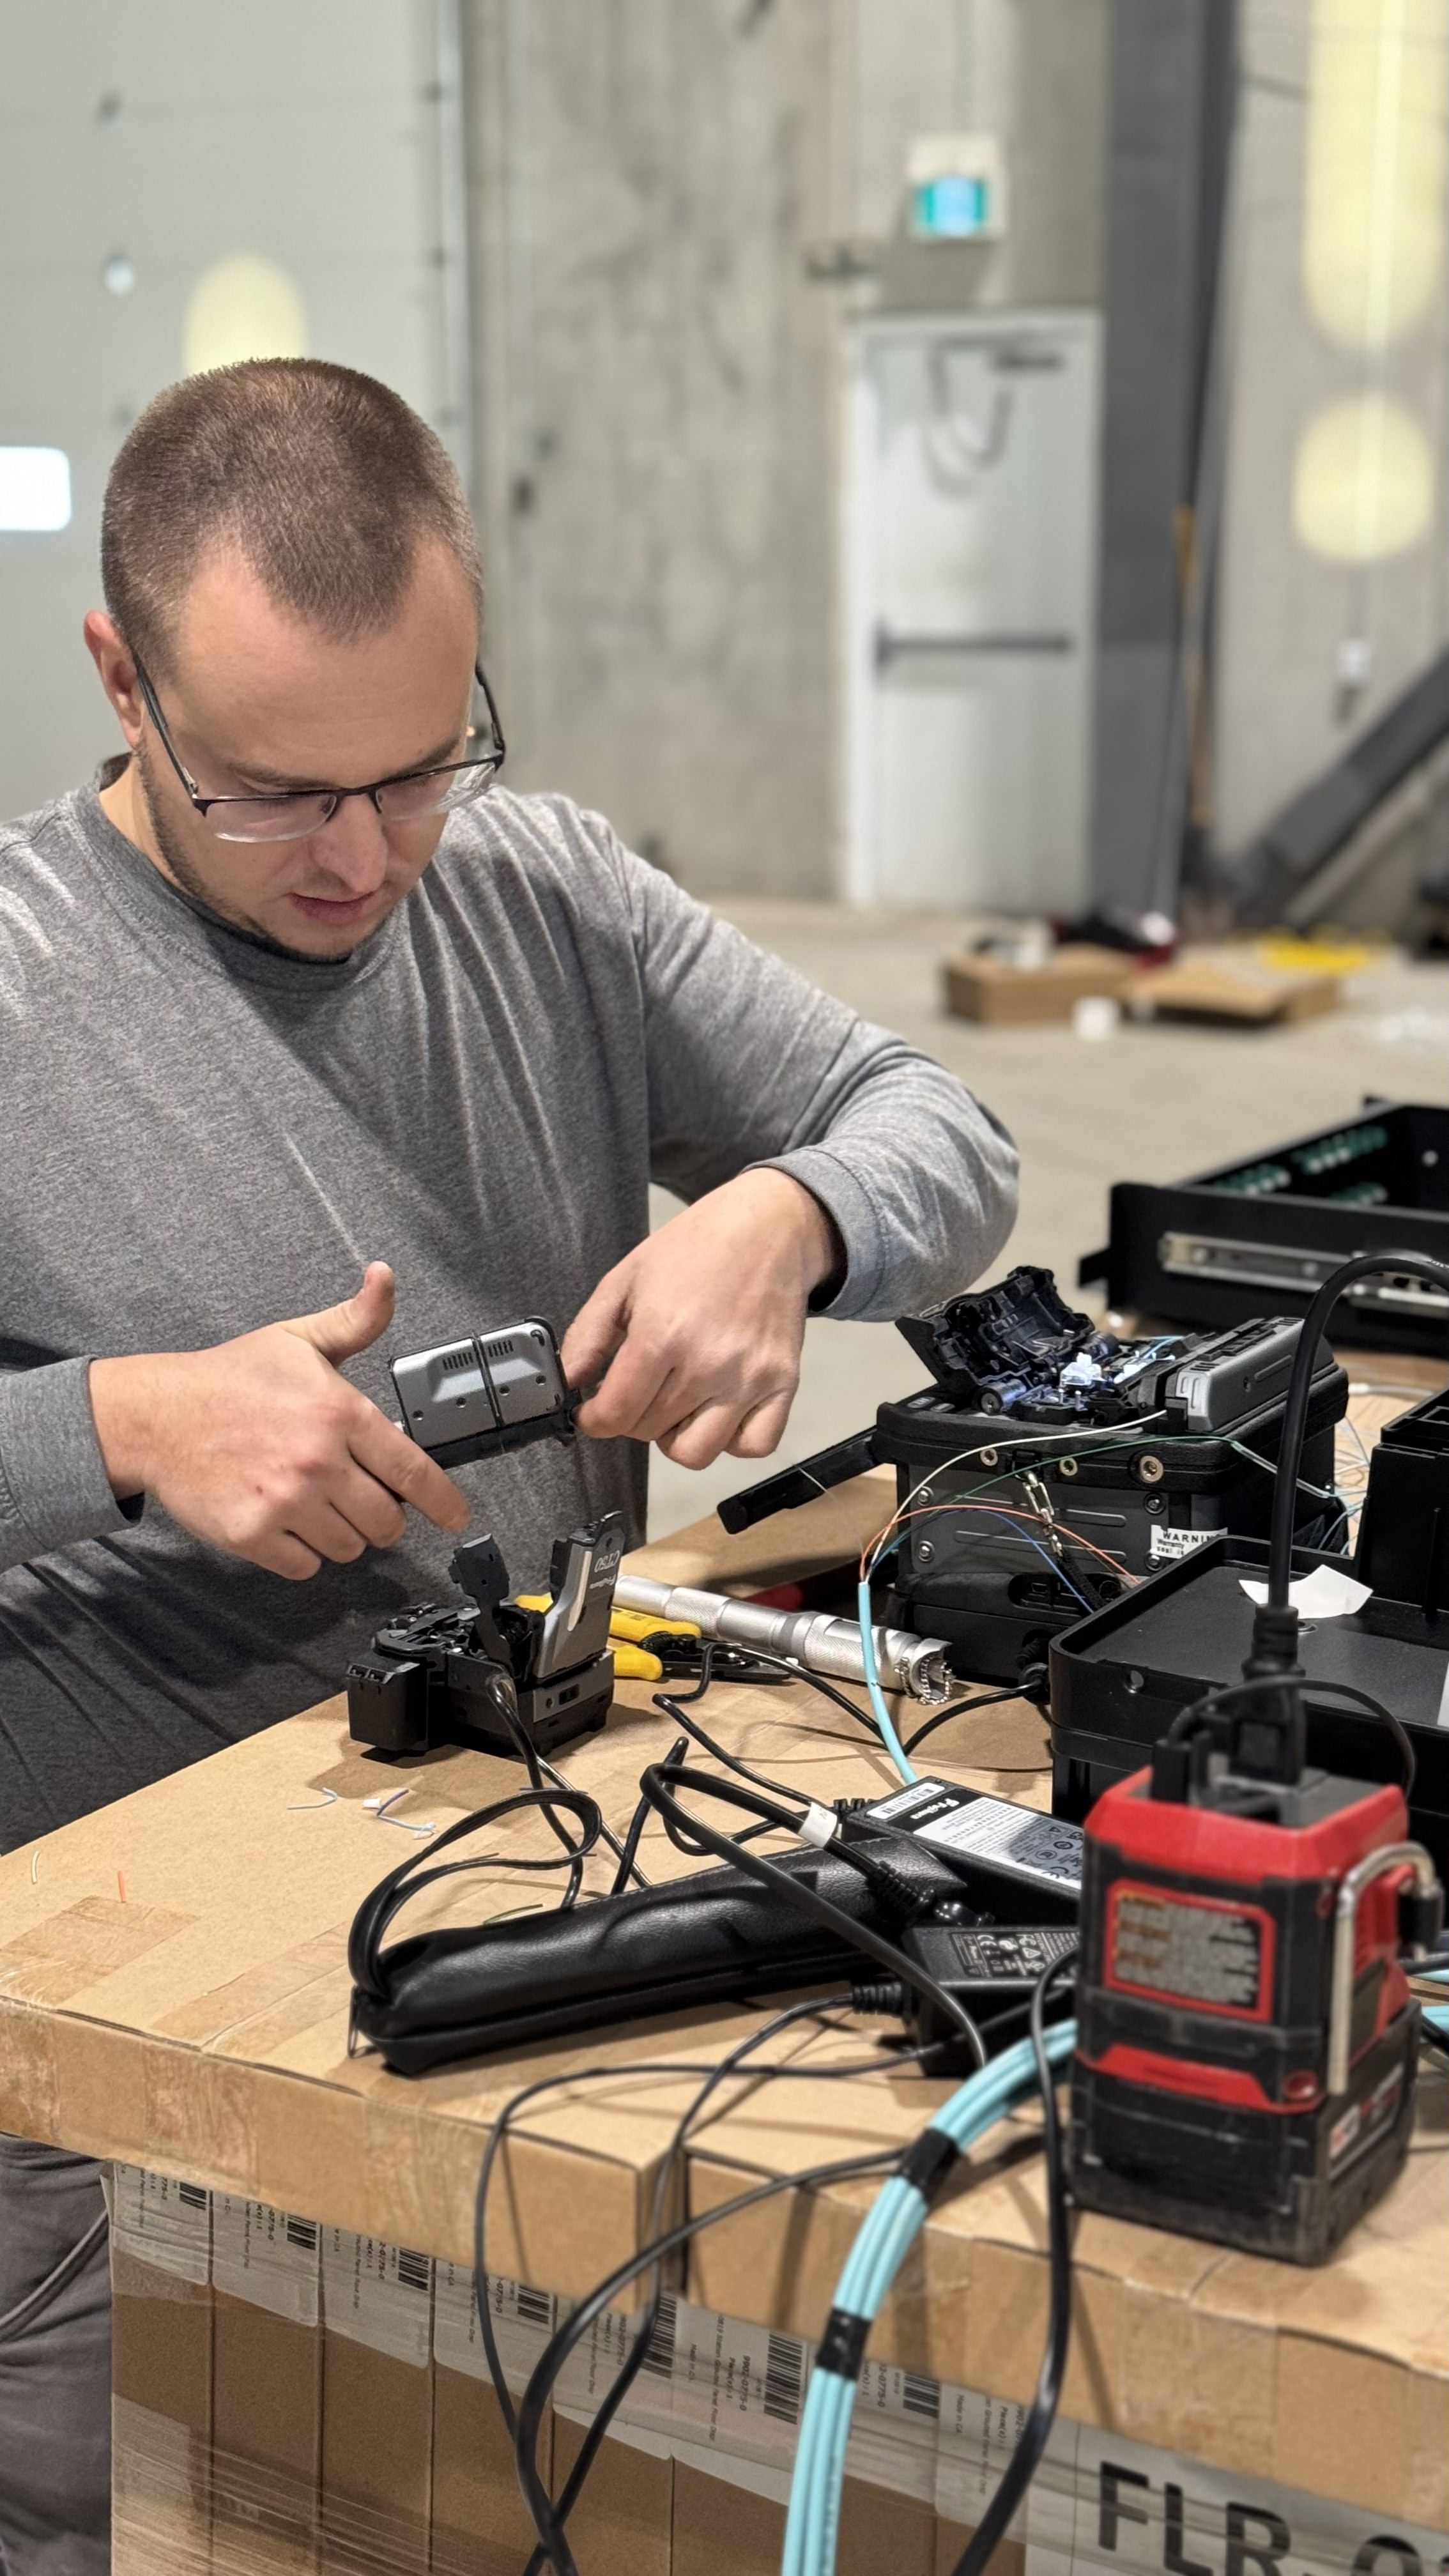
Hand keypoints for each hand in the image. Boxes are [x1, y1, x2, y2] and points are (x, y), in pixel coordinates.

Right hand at [89, 1262, 469, 1579]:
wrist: (156, 1414)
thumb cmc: (230, 1378)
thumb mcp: (298, 1339)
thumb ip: (355, 1319)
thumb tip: (385, 1278)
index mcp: (338, 1413)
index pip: (412, 1471)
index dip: (443, 1501)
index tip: (456, 1517)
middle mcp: (317, 1461)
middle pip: (385, 1522)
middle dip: (381, 1517)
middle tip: (359, 1499)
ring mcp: (284, 1502)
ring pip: (348, 1548)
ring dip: (340, 1533)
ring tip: (314, 1503)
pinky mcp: (251, 1534)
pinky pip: (304, 1566)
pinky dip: (301, 1553)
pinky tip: (285, 1521)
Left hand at [560, 1170, 840, 1469]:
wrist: (767, 1227)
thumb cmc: (697, 1247)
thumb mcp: (626, 1279)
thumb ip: (589, 1334)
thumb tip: (567, 1380)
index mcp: (663, 1332)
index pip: (616, 1413)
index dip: (594, 1419)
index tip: (593, 1412)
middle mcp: (708, 1362)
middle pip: (650, 1431)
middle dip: (630, 1417)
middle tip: (637, 1388)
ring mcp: (749, 1377)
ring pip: (697, 1452)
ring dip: (675, 1437)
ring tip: (674, 1404)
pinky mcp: (783, 1383)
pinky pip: (753, 1445)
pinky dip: (731, 1439)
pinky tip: (717, 1410)